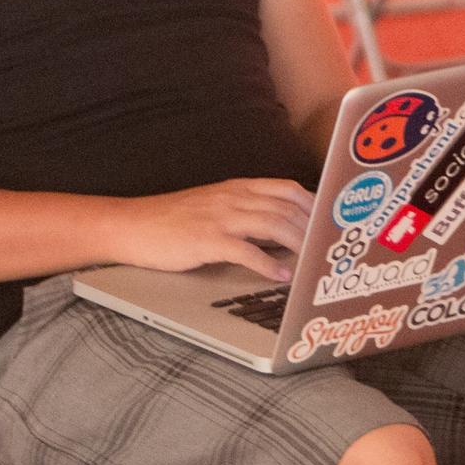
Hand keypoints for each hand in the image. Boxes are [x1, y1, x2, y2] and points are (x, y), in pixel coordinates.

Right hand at [122, 178, 312, 280]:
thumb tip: (280, 231)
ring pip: (273, 225)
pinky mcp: (207, 240)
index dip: (314, 205)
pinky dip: (268, 264)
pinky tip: (281, 276)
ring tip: (313, 263)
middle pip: (287, 208)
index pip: (287, 189)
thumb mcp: (214, 206)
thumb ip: (246, 212)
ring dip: (299, 245)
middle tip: (329, 249)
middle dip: (313, 229)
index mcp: (237, 188)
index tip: (331, 222)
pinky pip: (246, 251)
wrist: (132, 225)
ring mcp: (220, 218)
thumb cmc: (173, 220)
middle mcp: (233, 198)